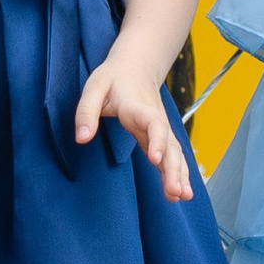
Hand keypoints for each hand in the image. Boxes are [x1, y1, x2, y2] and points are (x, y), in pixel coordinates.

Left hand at [74, 56, 193, 201]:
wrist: (136, 66)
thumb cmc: (113, 77)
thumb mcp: (94, 88)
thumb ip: (86, 112)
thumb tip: (81, 139)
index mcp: (139, 107)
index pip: (154, 124)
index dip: (158, 140)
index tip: (155, 159)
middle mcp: (155, 120)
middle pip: (170, 145)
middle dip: (174, 168)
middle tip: (176, 191)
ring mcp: (160, 130)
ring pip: (175, 153)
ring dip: (180, 175)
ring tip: (183, 197)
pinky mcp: (159, 138)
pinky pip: (171, 157)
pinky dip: (177, 174)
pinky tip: (179, 194)